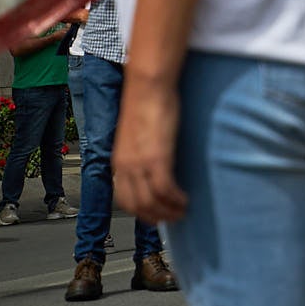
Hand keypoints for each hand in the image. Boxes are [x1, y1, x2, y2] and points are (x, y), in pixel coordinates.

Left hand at [112, 81, 187, 223]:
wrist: (148, 86)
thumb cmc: (147, 103)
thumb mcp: (139, 134)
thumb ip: (142, 151)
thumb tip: (155, 162)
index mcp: (119, 161)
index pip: (124, 199)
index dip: (141, 212)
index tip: (157, 215)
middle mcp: (125, 166)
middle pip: (137, 206)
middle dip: (156, 217)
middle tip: (174, 219)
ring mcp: (140, 163)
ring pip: (151, 202)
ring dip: (168, 212)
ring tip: (183, 211)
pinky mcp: (157, 158)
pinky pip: (165, 189)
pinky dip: (175, 199)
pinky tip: (185, 200)